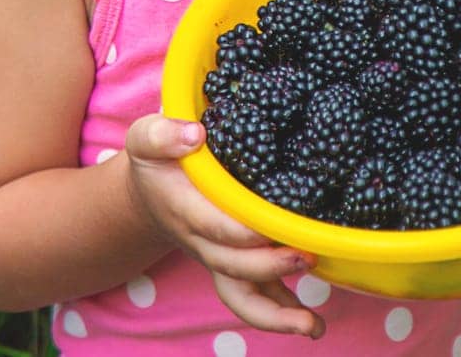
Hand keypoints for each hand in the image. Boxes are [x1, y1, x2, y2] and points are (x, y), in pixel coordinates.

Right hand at [124, 113, 325, 338]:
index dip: (240, 232)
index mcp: (184, 210)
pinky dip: (283, 313)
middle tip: (305, 256)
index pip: (212, 227)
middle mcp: (202, 243)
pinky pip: (256, 297)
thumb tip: (195, 136)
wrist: (151, 195)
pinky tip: (314, 324)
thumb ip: (162, 134)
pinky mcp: (235, 266)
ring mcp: (219, 259)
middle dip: (268, 268)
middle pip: (232, 267)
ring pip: (242, 297)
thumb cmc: (157, 162)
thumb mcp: (145, 138)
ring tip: (313, 326)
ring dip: (277, 316)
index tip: (269, 227)